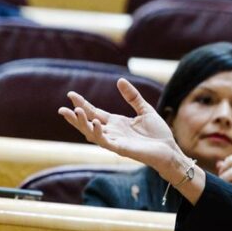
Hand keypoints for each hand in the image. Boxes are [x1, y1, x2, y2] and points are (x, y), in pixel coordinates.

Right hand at [59, 79, 180, 168]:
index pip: (94, 112)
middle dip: (75, 117)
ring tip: (75, 112)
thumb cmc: (158, 134)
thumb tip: (120, 80)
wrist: (169, 150)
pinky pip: (106, 142)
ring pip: (92, 134)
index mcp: (116, 123)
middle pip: (88, 124)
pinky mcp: (121, 149)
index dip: (83, 104)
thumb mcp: (145, 110)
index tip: (71, 94)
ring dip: (82, 124)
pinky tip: (95, 122)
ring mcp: (115, 141)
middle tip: (62, 109)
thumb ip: (132, 97)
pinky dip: (99, 132)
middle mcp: (112, 132)